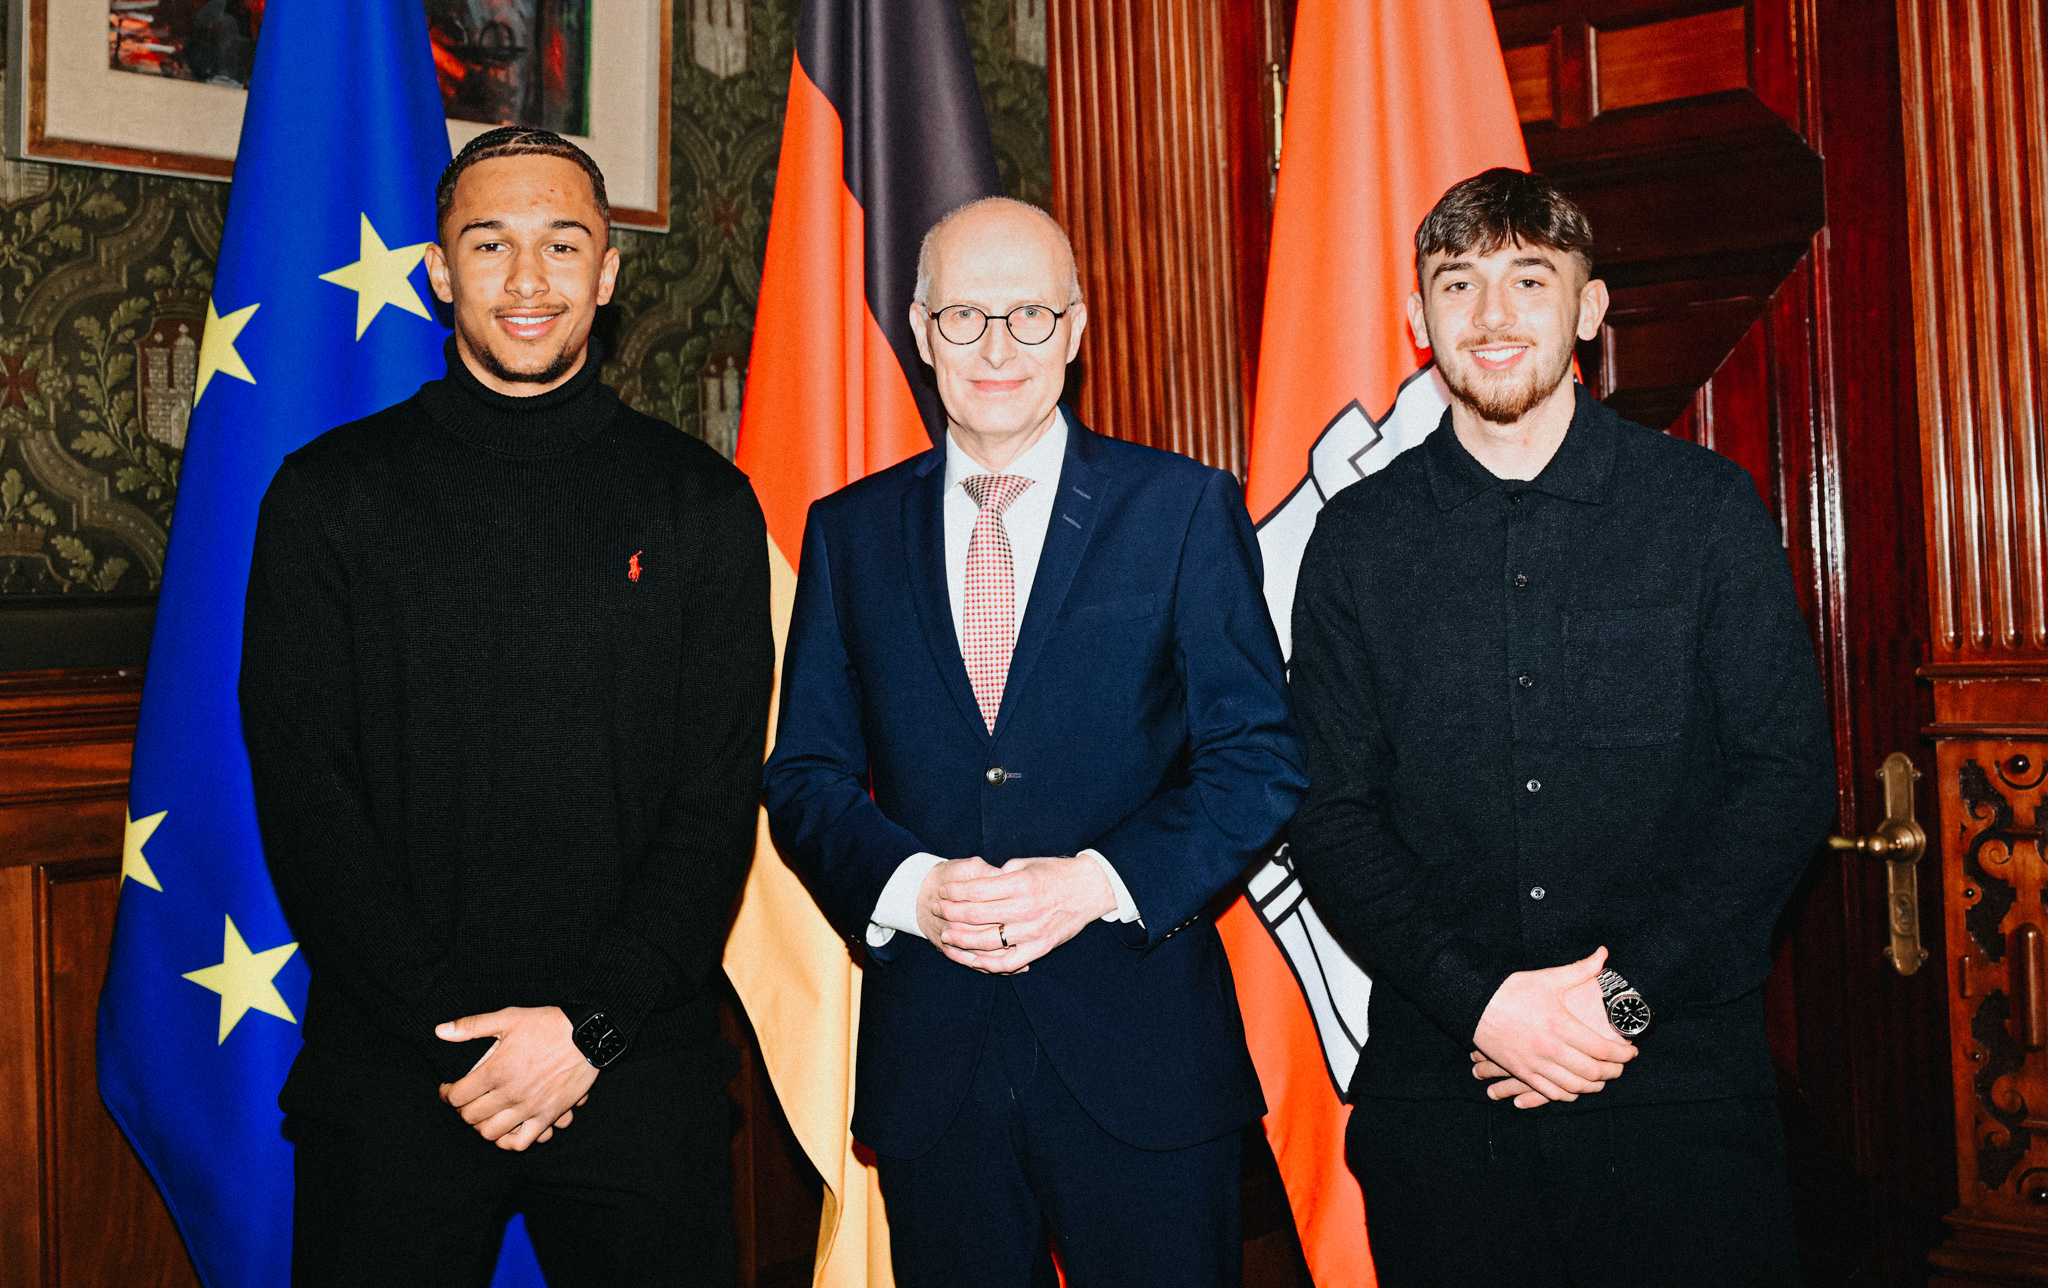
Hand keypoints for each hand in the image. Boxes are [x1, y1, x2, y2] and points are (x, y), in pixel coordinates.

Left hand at [436, 1006, 597, 1149]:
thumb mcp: (509, 1017)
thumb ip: (471, 1026)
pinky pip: (522, 1142)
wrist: (588, 1036)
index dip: (445, 1094)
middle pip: (470, 1117)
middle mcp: (509, 1094)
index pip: (456, 1096)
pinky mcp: (548, 1115)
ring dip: (482, 1126)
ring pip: (491, 1133)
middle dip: (462, 1110)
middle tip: (466, 1101)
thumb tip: (440, 1031)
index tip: (447, 1089)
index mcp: (496, 1071)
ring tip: (485, 1114)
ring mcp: (529, 1108)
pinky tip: (509, 1128)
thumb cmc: (548, 1024)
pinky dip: (510, 1141)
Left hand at [930, 855, 1115, 972]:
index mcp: (1021, 884)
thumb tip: (974, 885)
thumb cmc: (1055, 873)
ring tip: (948, 936)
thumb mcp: (1026, 864)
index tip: (943, 891)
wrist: (1089, 889)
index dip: (955, 892)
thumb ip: (999, 875)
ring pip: (988, 942)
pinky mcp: (1041, 947)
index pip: (976, 890)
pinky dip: (989, 964)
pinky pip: (1009, 962)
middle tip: (938, 911)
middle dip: (952, 913)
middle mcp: (1026, 908)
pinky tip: (974, 959)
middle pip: (977, 915)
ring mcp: (1033, 931)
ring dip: (963, 940)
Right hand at [1471, 947, 1634, 1107]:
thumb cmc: (1512, 990)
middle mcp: (1550, 1049)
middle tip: (1620, 1065)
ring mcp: (1535, 1064)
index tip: (1631, 1051)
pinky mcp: (1522, 1072)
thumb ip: (1580, 970)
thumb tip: (1604, 954)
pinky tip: (1576, 1087)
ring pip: (1575, 1087)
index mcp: (1560, 1025)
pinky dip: (1569, 1094)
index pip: (1603, 1049)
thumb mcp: (1548, 978)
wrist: (1473, 1004)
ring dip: (1595, 1085)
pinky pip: (1551, 1093)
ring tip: (1603, 1077)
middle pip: (1594, 1072)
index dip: (1622, 1054)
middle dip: (1614, 1072)